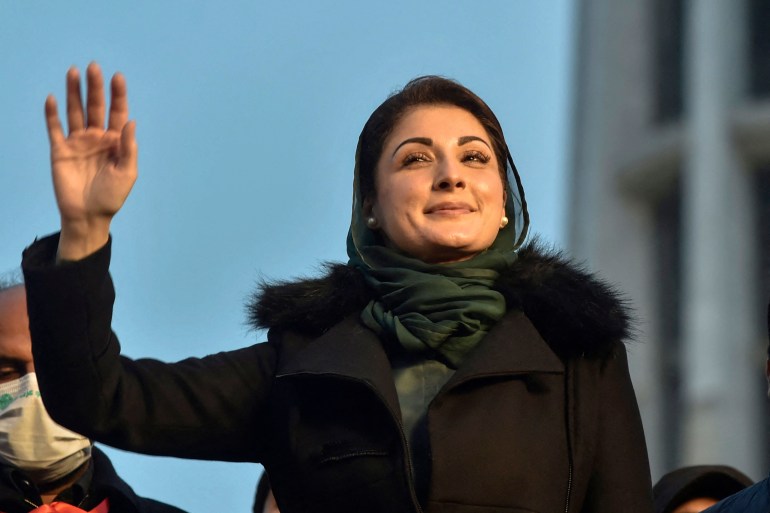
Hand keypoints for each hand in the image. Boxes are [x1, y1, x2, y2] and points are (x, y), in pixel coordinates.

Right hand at [45, 62, 136, 260]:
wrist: (88, 216)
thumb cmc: (111, 196)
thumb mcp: (127, 173)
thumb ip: (129, 148)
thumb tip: (131, 122)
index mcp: (116, 141)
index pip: (117, 113)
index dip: (118, 95)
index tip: (118, 77)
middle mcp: (97, 137)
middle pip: (95, 107)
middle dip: (95, 87)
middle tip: (93, 67)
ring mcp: (78, 142)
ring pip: (75, 112)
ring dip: (74, 93)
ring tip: (74, 72)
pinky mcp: (60, 150)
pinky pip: (55, 128)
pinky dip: (53, 114)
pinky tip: (53, 98)